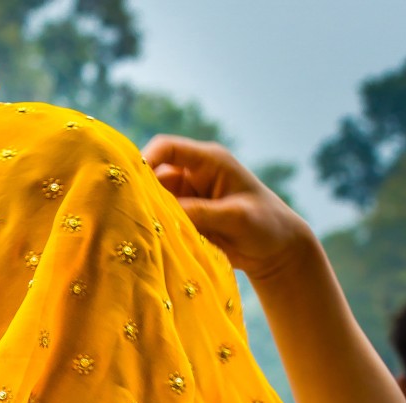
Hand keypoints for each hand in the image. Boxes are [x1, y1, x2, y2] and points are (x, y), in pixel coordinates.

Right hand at [142, 135, 314, 281]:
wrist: (277, 251)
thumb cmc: (266, 225)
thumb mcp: (236, 217)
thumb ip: (201, 212)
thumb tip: (163, 213)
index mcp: (208, 161)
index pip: (167, 148)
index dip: (145, 159)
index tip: (131, 182)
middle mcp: (192, 175)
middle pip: (153, 175)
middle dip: (140, 192)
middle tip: (128, 213)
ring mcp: (186, 198)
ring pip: (153, 200)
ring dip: (146, 213)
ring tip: (137, 230)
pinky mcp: (183, 218)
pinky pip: (159, 219)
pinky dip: (153, 228)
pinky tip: (147, 240)